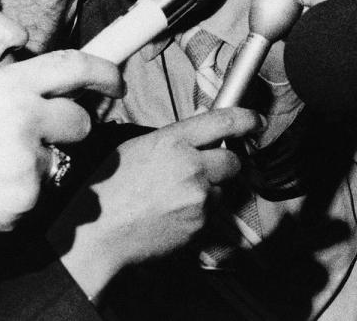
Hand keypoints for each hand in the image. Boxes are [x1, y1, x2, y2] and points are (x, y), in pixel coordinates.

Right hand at [0, 52, 122, 241]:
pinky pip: (43, 193)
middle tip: (43, 139)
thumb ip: (14, 89)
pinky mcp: (28, 198)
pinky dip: (24, 194)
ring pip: (62, 161)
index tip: (116, 81)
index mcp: (8, 87)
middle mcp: (24, 117)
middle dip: (71, 130)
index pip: (73, 66)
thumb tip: (57, 89)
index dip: (103, 71)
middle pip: (81, 121)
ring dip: (41, 166)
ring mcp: (28, 160)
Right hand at [54, 108, 260, 301]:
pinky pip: (210, 215)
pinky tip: (172, 215)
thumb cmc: (110, 190)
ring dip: (208, 191)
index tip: (255, 121)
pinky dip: (199, 215)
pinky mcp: (200, 225)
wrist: (100, 236)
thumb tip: (199, 123)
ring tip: (175, 198)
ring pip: (221, 189)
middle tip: (203, 170)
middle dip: (223, 164)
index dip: (246, 119)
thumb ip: (174, 136)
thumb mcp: (137, 148)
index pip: (224, 121)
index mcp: (173, 141)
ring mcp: (198, 198)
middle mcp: (191, 167)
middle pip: (232, 160)